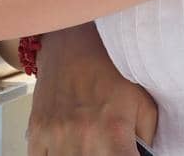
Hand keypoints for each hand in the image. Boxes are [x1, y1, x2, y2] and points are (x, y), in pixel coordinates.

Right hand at [26, 22, 159, 155]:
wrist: (72, 39)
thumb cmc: (110, 68)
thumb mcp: (143, 102)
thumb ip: (146, 139)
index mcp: (114, 132)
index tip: (124, 152)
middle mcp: (83, 137)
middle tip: (106, 146)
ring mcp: (56, 135)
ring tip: (88, 145)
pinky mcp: (36, 130)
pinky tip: (66, 149)